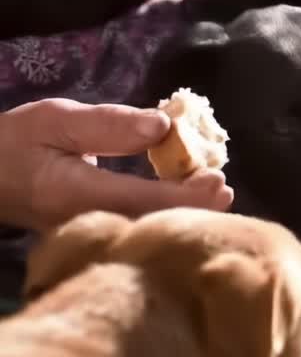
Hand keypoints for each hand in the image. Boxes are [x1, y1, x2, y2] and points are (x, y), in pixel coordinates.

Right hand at [0, 99, 232, 231]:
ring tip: (212, 192)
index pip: (144, 202)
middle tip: (224, 189)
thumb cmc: (15, 144)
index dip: (187, 195)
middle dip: (194, 208)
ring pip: (146, 229)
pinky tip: (184, 198)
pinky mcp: (92, 236)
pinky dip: (165, 213)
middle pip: (153, 223)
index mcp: (75, 195)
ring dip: (183, 211)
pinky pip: (136, 228)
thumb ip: (108, 124)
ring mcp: (88, 236)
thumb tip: (163, 126)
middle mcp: (86, 223)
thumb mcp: (55, 119)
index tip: (218, 181)